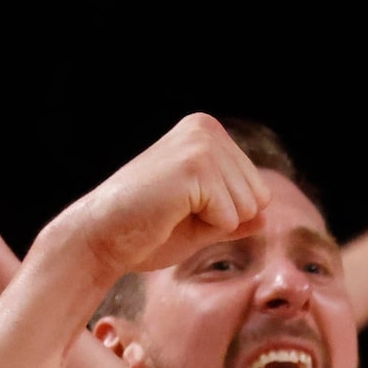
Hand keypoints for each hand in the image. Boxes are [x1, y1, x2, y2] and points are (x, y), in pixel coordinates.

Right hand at [41, 113, 269, 286]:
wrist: (101, 238)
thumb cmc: (145, 232)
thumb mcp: (201, 224)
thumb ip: (235, 216)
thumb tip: (266, 214)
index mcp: (208, 133)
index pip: (258, 190)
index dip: (224, 216)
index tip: (183, 210)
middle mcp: (207, 129)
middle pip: (259, 197)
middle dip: (222, 219)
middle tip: (176, 214)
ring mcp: (201, 144)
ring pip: (247, 208)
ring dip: (211, 223)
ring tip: (172, 213)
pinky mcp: (195, 165)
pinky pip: (229, 217)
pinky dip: (204, 227)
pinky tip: (169, 214)